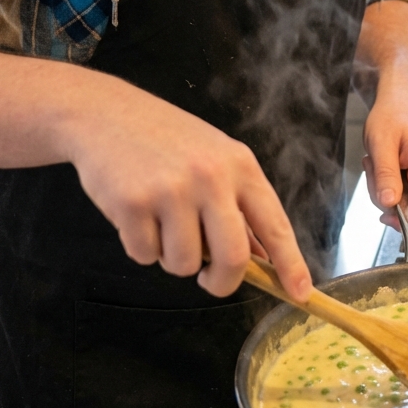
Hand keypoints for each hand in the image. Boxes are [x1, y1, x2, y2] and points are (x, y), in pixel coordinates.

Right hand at [61, 71, 311, 301]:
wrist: (106, 113)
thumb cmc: (166, 139)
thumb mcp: (214, 158)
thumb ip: (237, 205)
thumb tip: (261, 257)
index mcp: (239, 165)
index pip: (275, 224)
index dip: (290, 264)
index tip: (301, 294)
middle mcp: (210, 176)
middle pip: (232, 258)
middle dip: (221, 282)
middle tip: (209, 279)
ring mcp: (170, 189)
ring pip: (183, 264)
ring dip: (172, 258)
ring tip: (162, 223)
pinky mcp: (132, 203)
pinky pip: (144, 255)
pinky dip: (140, 247)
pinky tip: (136, 213)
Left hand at [361, 87, 407, 229]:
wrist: (402, 99)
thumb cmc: (392, 114)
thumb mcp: (381, 143)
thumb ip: (386, 176)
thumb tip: (389, 206)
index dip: (405, 221)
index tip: (382, 213)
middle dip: (388, 197)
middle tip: (373, 168)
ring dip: (386, 188)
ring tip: (378, 161)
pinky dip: (391, 184)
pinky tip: (386, 163)